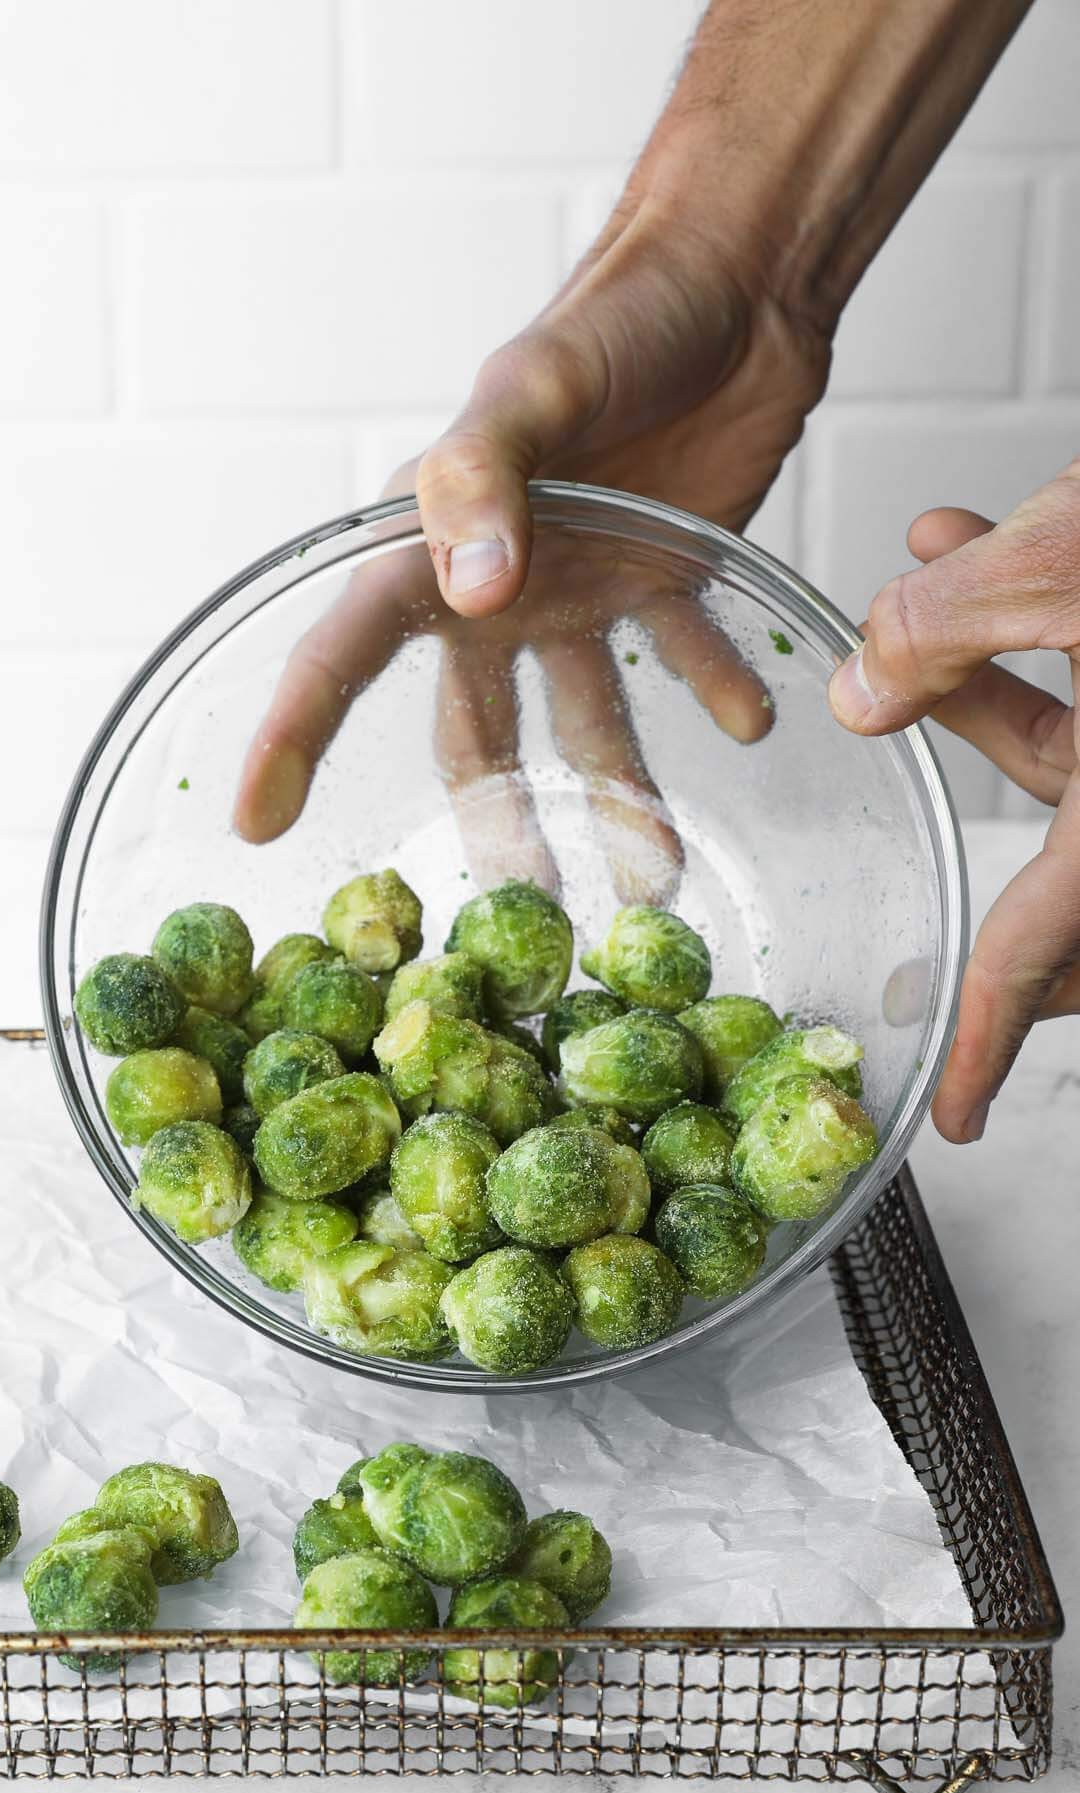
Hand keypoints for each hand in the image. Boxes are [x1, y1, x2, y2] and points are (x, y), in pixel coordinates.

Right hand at [233, 204, 829, 898]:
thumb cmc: (616, 316)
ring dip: (615, 796)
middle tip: (521, 914)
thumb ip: (489, 482)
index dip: (291, 737)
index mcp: (430, 545)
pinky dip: (713, 692)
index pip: (340, 654)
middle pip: (471, 731)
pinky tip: (754, 725)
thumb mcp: (535, 387)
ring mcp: (577, 592)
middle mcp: (493, 588)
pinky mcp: (659, 583)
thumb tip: (474, 595)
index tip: (254, 827)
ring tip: (654, 877)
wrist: (735, 279)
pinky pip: (680, 661)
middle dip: (494, 820)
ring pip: (581, 724)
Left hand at [828, 468, 1079, 1142]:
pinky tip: (975, 548)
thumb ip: (946, 628)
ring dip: (988, 697)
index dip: (987, 1041)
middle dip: (992, 876)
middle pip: (1071, 903)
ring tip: (921, 603)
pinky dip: (1044, 659)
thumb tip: (861, 697)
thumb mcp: (1069, 565)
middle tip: (931, 867)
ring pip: (1075, 786)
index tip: (958, 1117)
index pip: (1040, 954)